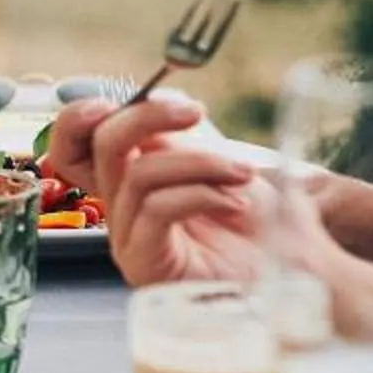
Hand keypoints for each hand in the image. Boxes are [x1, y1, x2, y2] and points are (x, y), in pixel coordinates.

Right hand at [48, 96, 262, 288]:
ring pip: (139, 175)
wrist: (298, 277)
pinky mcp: (146, 265)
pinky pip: (156, 210)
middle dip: (146, 116)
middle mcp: (122, 210)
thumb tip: (160, 100)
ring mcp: (131, 239)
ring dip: (199, 163)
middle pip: (99, 147)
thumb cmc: (266, 226)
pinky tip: (235, 204)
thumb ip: (181, 140)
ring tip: (242, 175)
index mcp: (132, 182)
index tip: (126, 95)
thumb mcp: (221, 166)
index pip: (74, 147)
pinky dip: (200, 194)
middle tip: (195, 113)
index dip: (80, 117)